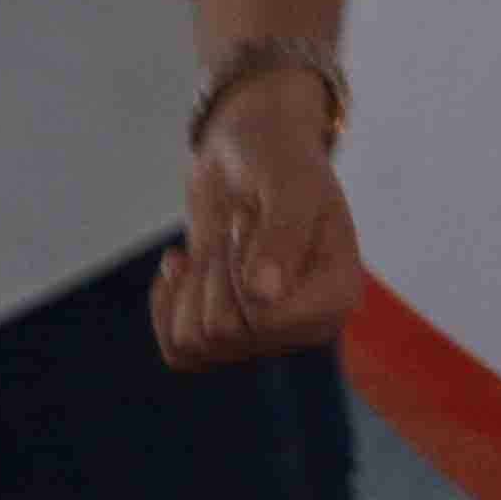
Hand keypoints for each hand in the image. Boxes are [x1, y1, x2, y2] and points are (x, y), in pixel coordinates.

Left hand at [152, 61, 364, 365]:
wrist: (249, 149)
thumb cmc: (278, 157)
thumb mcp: (288, 182)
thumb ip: (282, 234)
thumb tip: (262, 295)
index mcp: (335, 295)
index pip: (262, 320)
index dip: (236, 268)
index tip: (248, 218)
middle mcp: (304, 324)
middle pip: (222, 330)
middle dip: (211, 271)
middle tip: (233, 225)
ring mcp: (265, 332)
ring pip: (194, 343)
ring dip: (189, 286)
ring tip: (214, 244)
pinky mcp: (228, 330)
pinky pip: (178, 350)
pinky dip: (165, 306)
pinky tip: (181, 264)